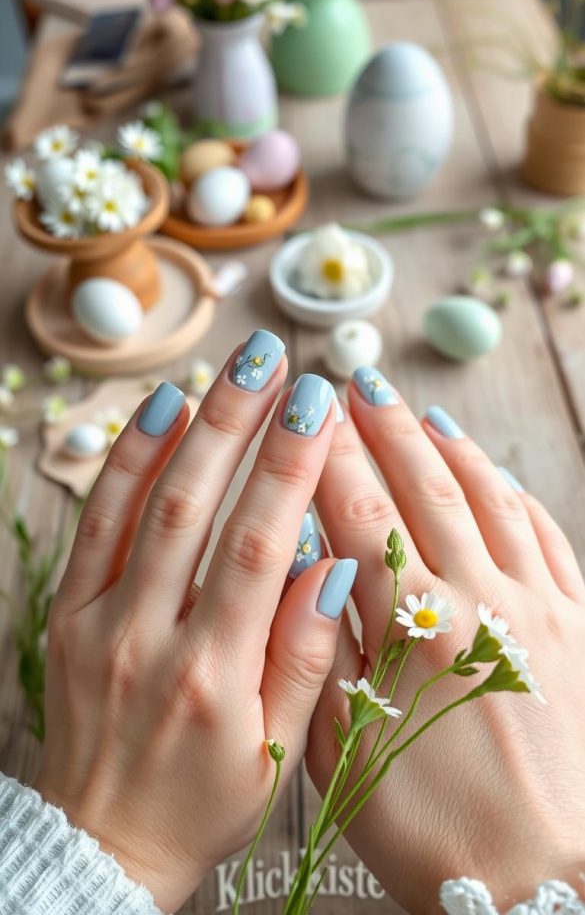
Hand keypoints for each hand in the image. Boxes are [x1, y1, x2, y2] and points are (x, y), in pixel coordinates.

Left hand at [35, 332, 351, 912]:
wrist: (105, 843)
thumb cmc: (202, 802)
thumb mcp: (277, 755)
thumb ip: (306, 659)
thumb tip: (334, 567)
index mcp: (212, 676)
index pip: (259, 549)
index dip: (290, 469)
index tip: (317, 407)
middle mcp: (150, 639)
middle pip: (198, 510)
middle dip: (240, 424)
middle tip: (275, 360)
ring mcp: (100, 622)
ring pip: (144, 506)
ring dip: (187, 428)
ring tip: (224, 369)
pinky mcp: (69, 614)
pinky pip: (95, 526)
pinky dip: (124, 464)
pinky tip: (155, 414)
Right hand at [308, 369, 584, 912]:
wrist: (542, 884)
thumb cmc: (430, 831)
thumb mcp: (343, 752)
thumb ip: (320, 654)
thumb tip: (307, 574)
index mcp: (408, 631)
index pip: (356, 513)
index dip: (326, 455)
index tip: (304, 414)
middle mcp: (473, 601)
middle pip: (421, 487)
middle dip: (383, 428)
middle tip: (358, 384)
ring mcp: (532, 607)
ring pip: (486, 498)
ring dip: (448, 446)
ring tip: (419, 410)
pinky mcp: (576, 624)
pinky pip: (545, 535)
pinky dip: (514, 492)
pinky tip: (493, 471)